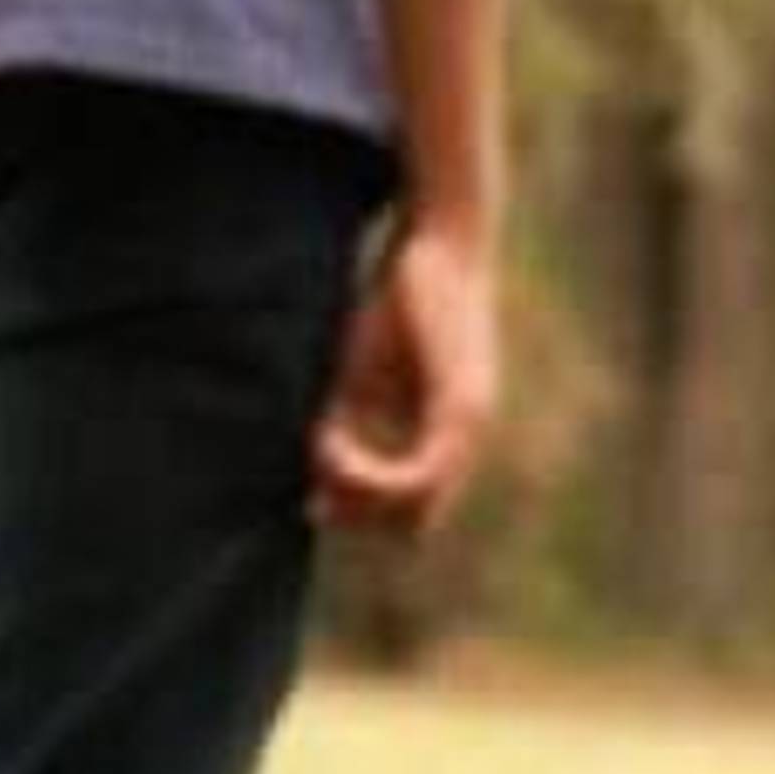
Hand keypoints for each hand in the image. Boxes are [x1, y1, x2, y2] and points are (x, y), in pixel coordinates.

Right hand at [313, 214, 501, 534]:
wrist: (440, 246)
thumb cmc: (400, 301)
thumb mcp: (361, 372)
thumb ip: (341, 421)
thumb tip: (306, 464)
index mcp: (444, 441)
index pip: (410, 514)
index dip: (358, 516)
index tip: (308, 500)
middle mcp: (463, 446)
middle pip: (413, 527)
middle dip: (355, 516)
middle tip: (309, 494)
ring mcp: (468, 433)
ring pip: (415, 510)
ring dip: (355, 495)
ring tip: (315, 458)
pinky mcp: (460, 413)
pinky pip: (416, 477)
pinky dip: (368, 474)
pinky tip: (328, 447)